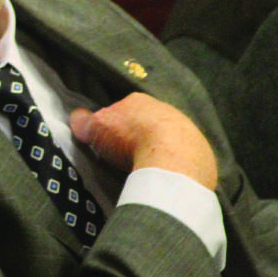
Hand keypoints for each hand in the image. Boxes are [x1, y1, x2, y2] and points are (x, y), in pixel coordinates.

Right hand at [70, 93, 217, 190]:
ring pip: (169, 137)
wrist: (172, 156)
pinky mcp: (201, 150)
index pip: (123, 109)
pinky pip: (184, 155)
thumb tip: (76, 119)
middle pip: (148, 122)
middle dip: (139, 135)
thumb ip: (84, 122)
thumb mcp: (96, 128)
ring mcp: (187, 129)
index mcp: (138, 101)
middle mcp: (165, 109)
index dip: (114, 124)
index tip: (109, 139)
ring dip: (159, 149)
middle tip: (127, 154)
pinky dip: (175, 163)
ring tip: (147, 167)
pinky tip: (165, 175)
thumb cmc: (130, 138)